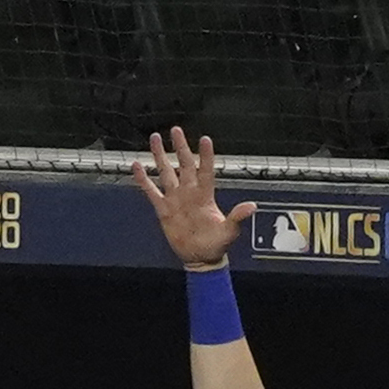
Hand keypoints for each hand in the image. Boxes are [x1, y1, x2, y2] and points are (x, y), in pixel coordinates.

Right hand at [134, 126, 250, 272]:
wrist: (200, 258)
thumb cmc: (216, 244)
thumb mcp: (230, 231)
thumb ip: (238, 217)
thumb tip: (251, 207)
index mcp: (205, 195)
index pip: (206, 170)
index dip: (206, 155)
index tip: (205, 139)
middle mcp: (189, 192)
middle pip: (184, 164)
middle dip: (180, 146)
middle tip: (176, 130)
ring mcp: (175, 199)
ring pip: (166, 172)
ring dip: (160, 156)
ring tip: (154, 139)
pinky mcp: (163, 209)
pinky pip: (152, 191)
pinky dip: (144, 179)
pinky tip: (137, 167)